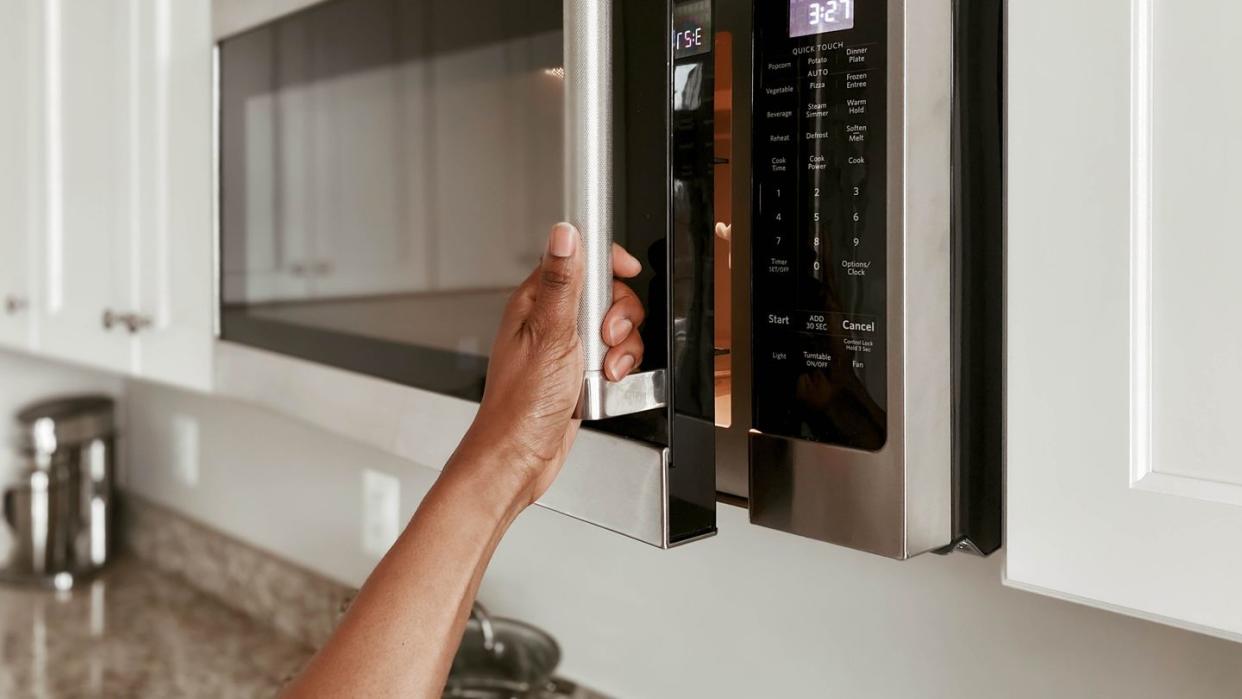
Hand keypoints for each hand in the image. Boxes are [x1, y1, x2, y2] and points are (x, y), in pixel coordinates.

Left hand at [452, 223, 644, 507]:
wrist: (520, 457)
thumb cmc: (521, 404)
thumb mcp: (548, 334)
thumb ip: (561, 282)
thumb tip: (564, 233)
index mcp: (534, 303)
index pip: (576, 260)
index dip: (606, 261)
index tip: (627, 270)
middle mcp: (549, 322)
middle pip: (604, 294)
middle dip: (619, 315)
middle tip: (606, 337)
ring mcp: (564, 349)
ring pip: (613, 329)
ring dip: (621, 348)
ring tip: (604, 368)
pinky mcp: (578, 374)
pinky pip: (612, 358)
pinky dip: (617, 370)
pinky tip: (605, 384)